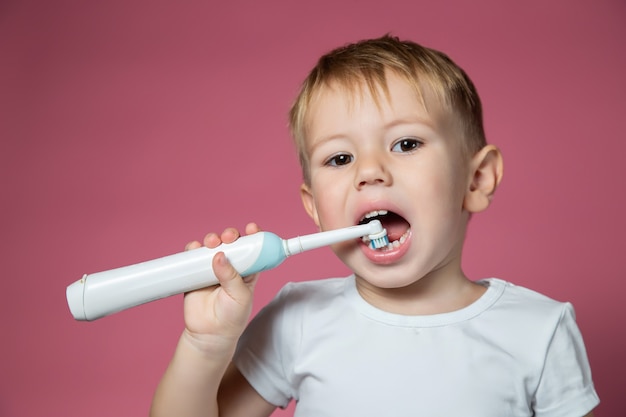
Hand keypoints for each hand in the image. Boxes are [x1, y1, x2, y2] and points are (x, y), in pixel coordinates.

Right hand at [181, 223, 260, 353]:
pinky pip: (193, 256)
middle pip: (232, 243)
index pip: (253, 248)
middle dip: (230, 235)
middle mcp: (231, 266)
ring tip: (212, 243)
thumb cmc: (232, 317)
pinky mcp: (196, 273)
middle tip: (228, 237)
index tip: (251, 229)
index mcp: (248, 270)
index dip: (253, 236)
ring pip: (213, 246)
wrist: (209, 334)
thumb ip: (231, 276)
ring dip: (212, 239)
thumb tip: (220, 256)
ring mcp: (213, 268)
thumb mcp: (240, 296)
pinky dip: (193, 248)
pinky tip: (195, 248)